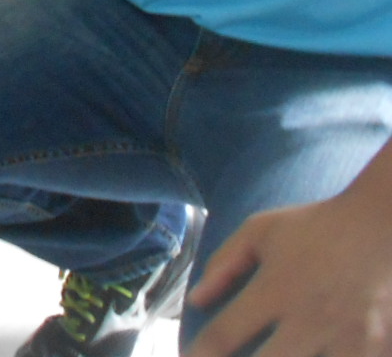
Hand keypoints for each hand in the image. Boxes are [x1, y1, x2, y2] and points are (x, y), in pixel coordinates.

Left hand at [186, 193, 391, 356]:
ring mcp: (350, 339)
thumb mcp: (260, 231)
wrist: (382, 225)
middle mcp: (311, 319)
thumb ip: (224, 265)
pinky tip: (318, 352)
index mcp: (276, 290)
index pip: (225, 334)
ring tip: (282, 354)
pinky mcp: (379, 348)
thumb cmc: (315, 227)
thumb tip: (196, 301)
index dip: (201, 354)